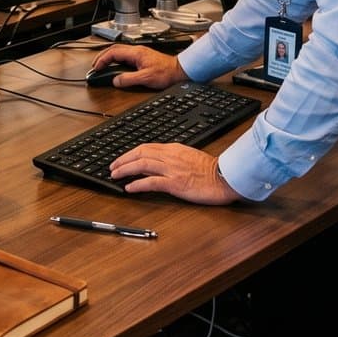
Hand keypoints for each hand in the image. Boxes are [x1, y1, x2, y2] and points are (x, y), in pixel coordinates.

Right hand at [89, 44, 186, 88]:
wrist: (180, 71)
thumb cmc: (167, 72)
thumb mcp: (146, 78)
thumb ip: (129, 79)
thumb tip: (115, 80)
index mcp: (136, 53)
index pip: (113, 52)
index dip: (102, 59)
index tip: (96, 67)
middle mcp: (137, 51)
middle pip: (114, 50)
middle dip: (102, 57)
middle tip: (95, 66)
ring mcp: (139, 54)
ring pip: (119, 53)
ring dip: (109, 58)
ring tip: (102, 66)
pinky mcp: (142, 59)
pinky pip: (125, 57)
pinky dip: (116, 61)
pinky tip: (115, 67)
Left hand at [109, 143, 241, 203]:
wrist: (225, 177)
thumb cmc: (211, 170)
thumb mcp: (189, 157)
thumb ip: (173, 158)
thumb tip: (157, 163)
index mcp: (174, 149)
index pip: (146, 147)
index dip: (130, 153)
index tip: (122, 159)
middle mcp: (171, 156)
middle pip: (140, 153)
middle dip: (123, 159)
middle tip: (112, 167)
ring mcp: (172, 169)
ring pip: (142, 165)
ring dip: (125, 170)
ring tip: (115, 175)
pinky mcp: (175, 183)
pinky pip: (151, 182)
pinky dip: (138, 184)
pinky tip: (129, 188)